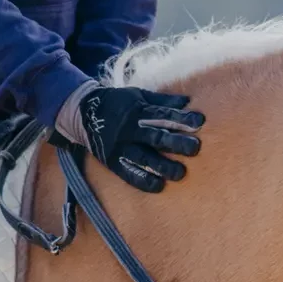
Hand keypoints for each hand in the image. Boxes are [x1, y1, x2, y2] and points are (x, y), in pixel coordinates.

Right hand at [55, 84, 204, 192]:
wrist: (83, 113)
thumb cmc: (119, 103)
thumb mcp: (138, 95)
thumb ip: (163, 101)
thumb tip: (188, 102)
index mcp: (138, 110)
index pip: (163, 115)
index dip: (181, 118)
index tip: (199, 122)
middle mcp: (130, 129)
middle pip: (155, 137)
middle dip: (176, 143)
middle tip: (195, 148)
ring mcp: (121, 147)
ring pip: (144, 158)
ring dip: (163, 166)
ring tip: (181, 173)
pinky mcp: (113, 161)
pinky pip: (129, 173)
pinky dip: (143, 181)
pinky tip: (159, 186)